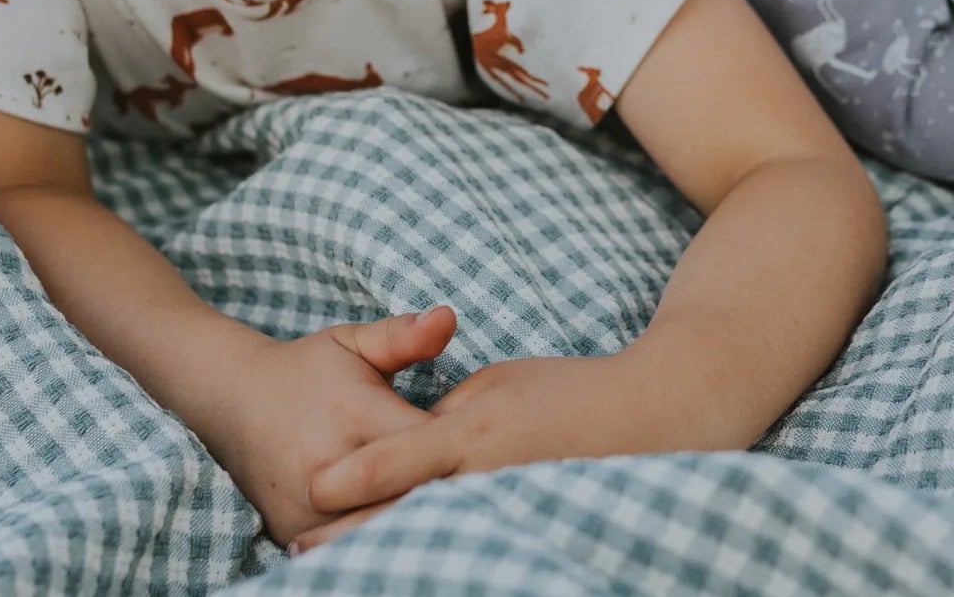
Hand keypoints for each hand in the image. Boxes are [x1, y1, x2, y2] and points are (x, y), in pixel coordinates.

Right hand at [200, 306, 455, 548]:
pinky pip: (354, 542)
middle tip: (471, 479)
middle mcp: (329, 465)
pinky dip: (380, 532)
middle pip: (412, 492)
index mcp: (354, 414)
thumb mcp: (354, 342)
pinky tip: (403, 520)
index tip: (480, 439)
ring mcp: (310, 507)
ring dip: (416, 516)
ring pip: (384, 525)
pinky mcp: (296, 534)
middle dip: (445, 486)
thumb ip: (404, 335)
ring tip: (445, 502)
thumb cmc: (308, 369)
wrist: (235, 400)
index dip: (461, 445)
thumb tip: (450, 316)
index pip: (428, 444)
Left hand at [293, 352, 652, 552]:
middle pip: (408, 510)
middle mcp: (485, 475)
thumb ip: (448, 412)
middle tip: (306, 548)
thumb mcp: (498, 383)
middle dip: (357, 531)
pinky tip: (414, 564)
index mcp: (474, 432)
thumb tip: (418, 439)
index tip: (312, 489)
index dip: (355, 476)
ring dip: (392, 548)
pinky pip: (474, 542)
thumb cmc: (567, 389)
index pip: (401, 460)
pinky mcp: (526, 525)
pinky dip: (441, 554)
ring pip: (438, 536)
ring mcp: (507, 506)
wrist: (647, 414)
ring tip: (343, 570)